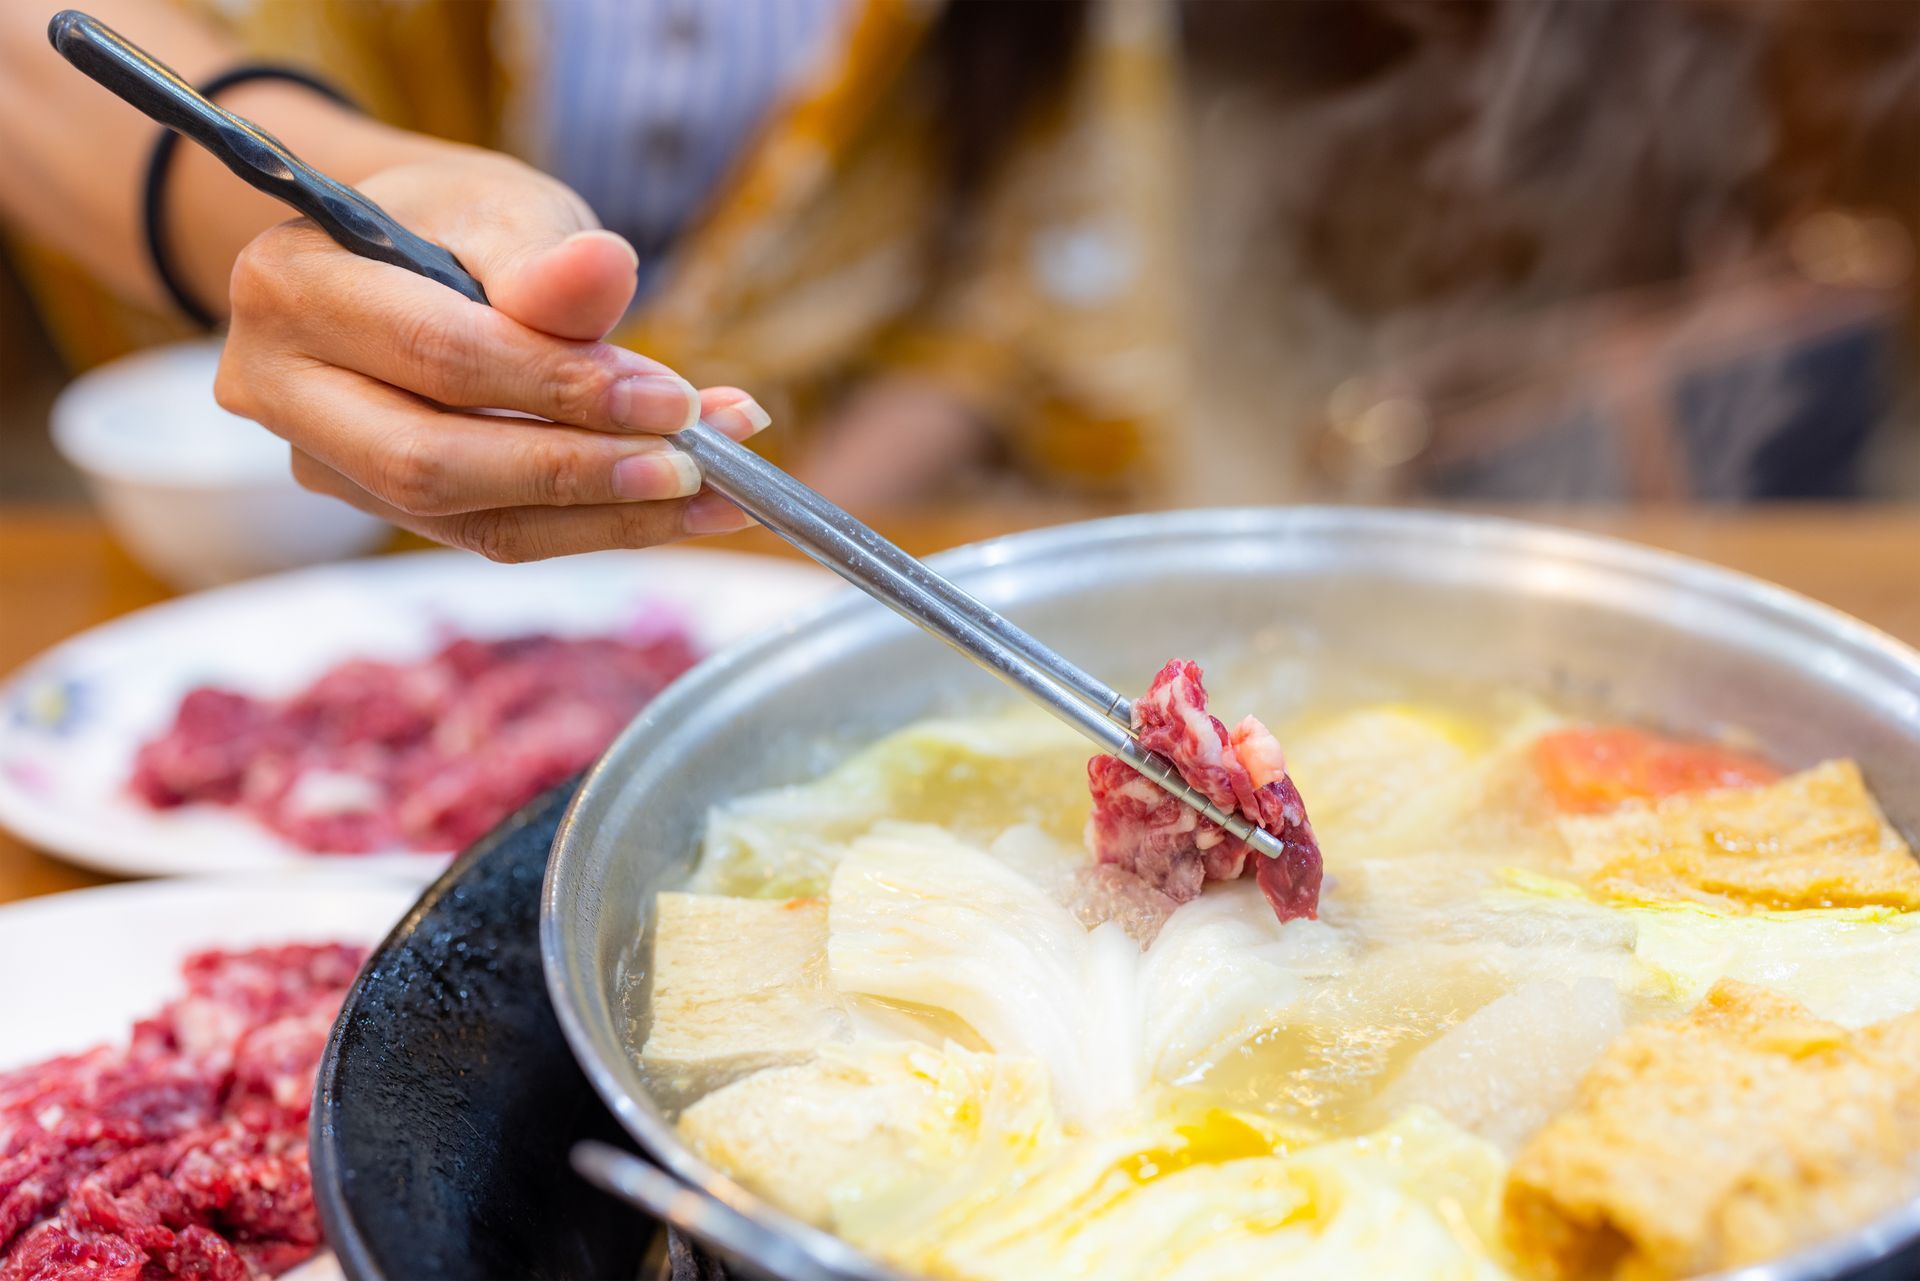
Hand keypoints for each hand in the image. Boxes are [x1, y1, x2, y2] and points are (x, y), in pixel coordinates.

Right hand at [215, 147, 761, 560]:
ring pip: (471, 519)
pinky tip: (681, 504)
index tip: (678, 401)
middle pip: (435, 464)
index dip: (563, 389)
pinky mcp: (382, 506)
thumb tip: (605, 272)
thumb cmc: (457, 220)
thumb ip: (547, 257)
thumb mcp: (505, 207)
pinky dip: (597, 525)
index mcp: (292, 289)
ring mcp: (323, 462)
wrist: (415, 249)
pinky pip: (496, 533)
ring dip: (609, 514)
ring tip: (719, 489)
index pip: (439, 360)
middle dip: (581, 472)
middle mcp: (280, 388)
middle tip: (698, 464)